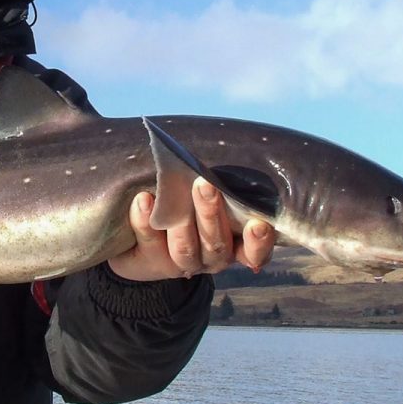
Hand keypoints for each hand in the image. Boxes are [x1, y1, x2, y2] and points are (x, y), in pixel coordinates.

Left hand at [107, 177, 274, 281]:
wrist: (143, 236)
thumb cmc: (190, 200)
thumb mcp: (209, 192)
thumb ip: (219, 179)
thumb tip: (227, 141)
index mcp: (235, 244)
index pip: (254, 252)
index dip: (258, 242)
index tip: (258, 224)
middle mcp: (212, 257)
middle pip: (217, 244)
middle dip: (211, 214)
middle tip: (205, 184)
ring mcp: (182, 263)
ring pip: (185, 249)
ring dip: (181, 220)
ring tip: (173, 189)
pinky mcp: (151, 263)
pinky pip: (149, 244)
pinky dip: (145, 221)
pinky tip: (143, 200)